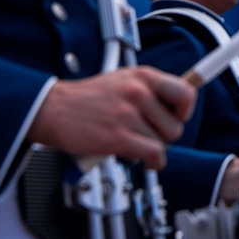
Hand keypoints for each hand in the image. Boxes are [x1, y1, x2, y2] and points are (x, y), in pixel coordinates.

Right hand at [27, 67, 195, 169]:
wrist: (52, 109)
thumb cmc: (86, 98)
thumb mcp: (123, 80)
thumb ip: (148, 90)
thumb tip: (175, 107)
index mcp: (143, 76)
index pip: (186, 92)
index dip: (184, 111)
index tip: (176, 117)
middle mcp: (138, 92)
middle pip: (176, 125)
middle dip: (163, 135)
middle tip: (146, 134)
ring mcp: (128, 114)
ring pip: (163, 142)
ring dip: (151, 148)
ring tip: (133, 142)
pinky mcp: (118, 136)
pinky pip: (154, 154)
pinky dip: (152, 162)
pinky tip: (142, 159)